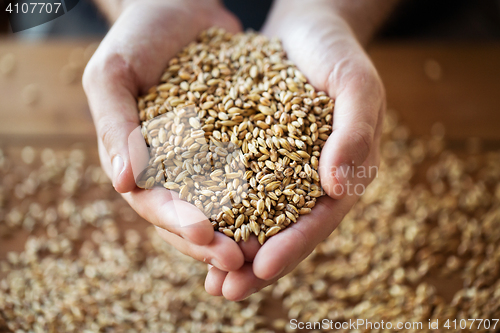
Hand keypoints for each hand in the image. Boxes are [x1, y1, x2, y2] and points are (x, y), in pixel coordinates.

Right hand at [83, 0, 246, 271]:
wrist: (180, 8)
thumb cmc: (138, 38)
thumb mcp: (113, 73)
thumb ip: (114, 123)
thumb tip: (125, 181)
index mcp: (138, 162)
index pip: (154, 203)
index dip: (177, 222)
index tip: (205, 234)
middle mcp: (172, 170)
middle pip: (189, 216)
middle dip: (212, 242)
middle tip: (240, 261)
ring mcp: (206, 160)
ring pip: (223, 207)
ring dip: (241, 233)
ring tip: (265, 252)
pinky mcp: (237, 144)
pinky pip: (252, 175)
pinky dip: (265, 197)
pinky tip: (288, 211)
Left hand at [205, 0, 385, 299]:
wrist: (305, 31)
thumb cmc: (335, 54)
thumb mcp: (356, 84)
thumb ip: (355, 131)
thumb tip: (340, 187)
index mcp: (342, 174)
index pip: (319, 219)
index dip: (294, 245)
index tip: (264, 267)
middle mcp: (309, 181)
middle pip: (284, 230)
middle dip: (256, 263)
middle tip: (226, 291)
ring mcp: (278, 171)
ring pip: (255, 219)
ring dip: (232, 249)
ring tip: (207, 281)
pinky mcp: (249, 155)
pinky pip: (231, 188)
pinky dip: (214, 210)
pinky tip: (191, 229)